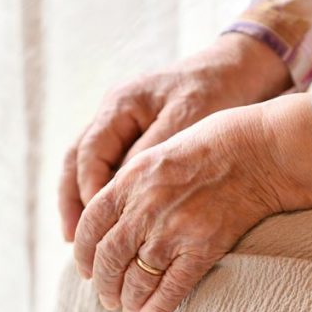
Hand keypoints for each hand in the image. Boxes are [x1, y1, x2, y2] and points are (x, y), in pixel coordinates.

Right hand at [58, 33, 291, 240]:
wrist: (240, 69)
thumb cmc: (217, 91)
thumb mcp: (188, 119)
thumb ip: (154, 151)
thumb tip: (123, 190)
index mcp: (120, 104)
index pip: (89, 153)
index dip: (89, 190)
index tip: (96, 224)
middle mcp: (113, 114)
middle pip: (77, 161)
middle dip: (72, 202)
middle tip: (72, 240)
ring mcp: (122, 125)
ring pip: (87, 167)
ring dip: (82, 203)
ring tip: (78, 241)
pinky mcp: (137, 137)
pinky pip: (109, 169)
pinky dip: (104, 197)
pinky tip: (107, 225)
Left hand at [73, 93, 311, 311]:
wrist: (262, 151)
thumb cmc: (214, 145)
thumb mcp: (159, 153)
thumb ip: (132, 185)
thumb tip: (112, 219)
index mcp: (130, 180)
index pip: (89, 226)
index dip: (83, 254)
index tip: (86, 269)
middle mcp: (145, 207)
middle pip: (108, 258)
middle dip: (104, 284)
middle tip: (106, 298)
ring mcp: (173, 229)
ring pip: (136, 279)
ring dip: (128, 300)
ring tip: (127, 309)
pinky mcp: (203, 248)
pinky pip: (171, 289)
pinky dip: (156, 311)